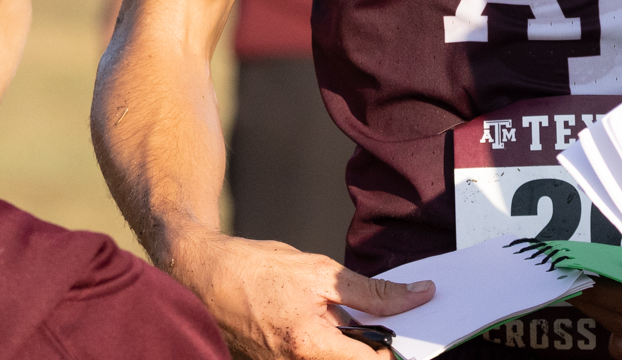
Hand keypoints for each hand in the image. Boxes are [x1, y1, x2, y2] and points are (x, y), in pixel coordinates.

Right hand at [173, 230, 433, 359]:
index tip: (420, 331)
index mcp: (310, 348)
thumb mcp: (320, 271)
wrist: (201, 276)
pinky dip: (335, 343)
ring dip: (357, 343)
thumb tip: (416, 295)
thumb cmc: (254, 269)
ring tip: (355, 316)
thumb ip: (371, 291)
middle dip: (381, 345)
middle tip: (395, 319)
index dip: (403, 348)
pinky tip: (335, 321)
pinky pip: (320, 358)